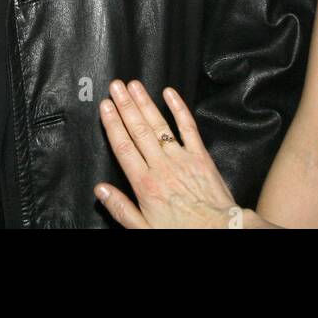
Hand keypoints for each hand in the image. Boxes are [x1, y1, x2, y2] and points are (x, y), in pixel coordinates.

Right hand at [94, 79, 244, 227]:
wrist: (218, 231)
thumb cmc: (181, 231)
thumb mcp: (143, 229)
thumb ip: (120, 208)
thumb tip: (100, 190)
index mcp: (145, 184)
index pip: (123, 147)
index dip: (113, 124)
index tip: (105, 106)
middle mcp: (161, 167)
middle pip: (138, 130)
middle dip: (125, 106)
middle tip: (116, 86)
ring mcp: (182, 158)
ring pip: (159, 125)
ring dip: (145, 103)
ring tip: (134, 85)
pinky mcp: (200, 155)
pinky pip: (188, 127)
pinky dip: (178, 108)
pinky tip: (169, 93)